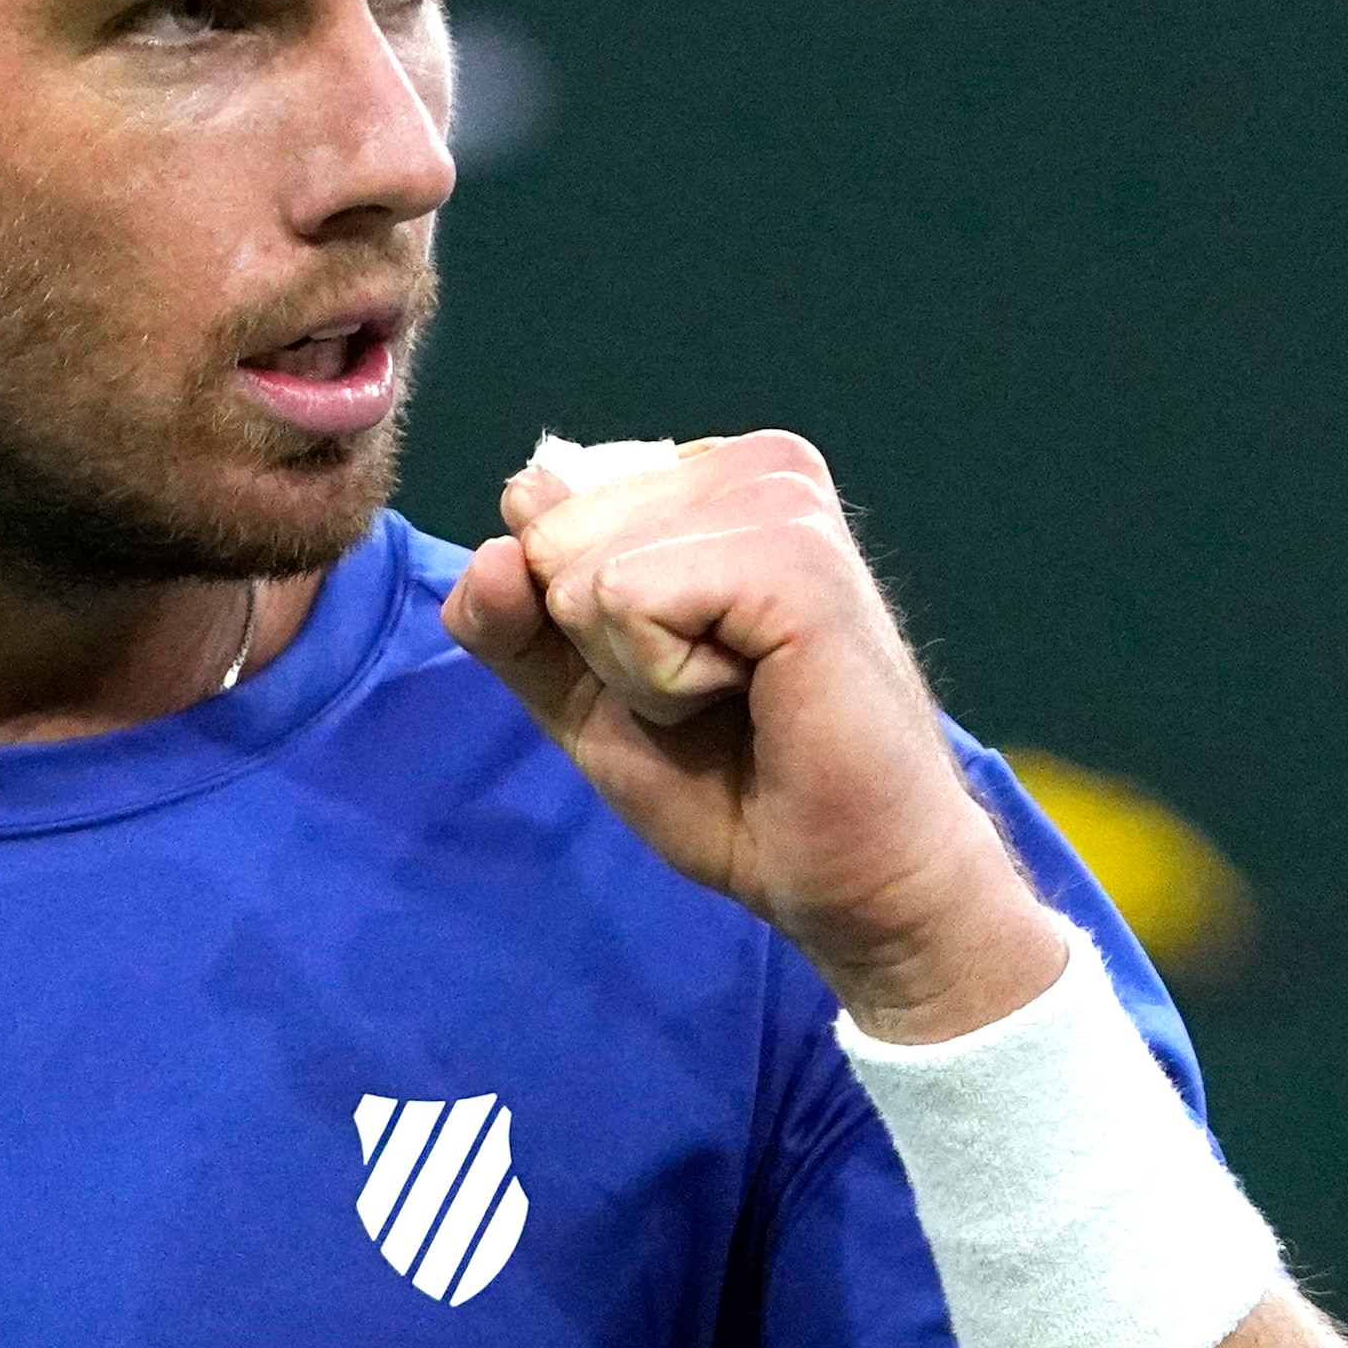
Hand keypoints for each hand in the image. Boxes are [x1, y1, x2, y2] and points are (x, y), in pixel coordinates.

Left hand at [440, 434, 1068, 1042]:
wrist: (850, 880)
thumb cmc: (737, 789)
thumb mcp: (584, 697)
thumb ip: (515, 618)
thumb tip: (497, 533)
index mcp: (713, 482)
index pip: (540, 514)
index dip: (575, 630)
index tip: (681, 677)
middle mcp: (755, 468)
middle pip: (552, 537)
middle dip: (605, 649)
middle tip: (715, 699)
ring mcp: (781, 501)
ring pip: (582, 569)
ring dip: (638, 671)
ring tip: (741, 698)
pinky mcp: (794, 556)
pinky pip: (629, 598)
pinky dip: (664, 681)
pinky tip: (754, 697)